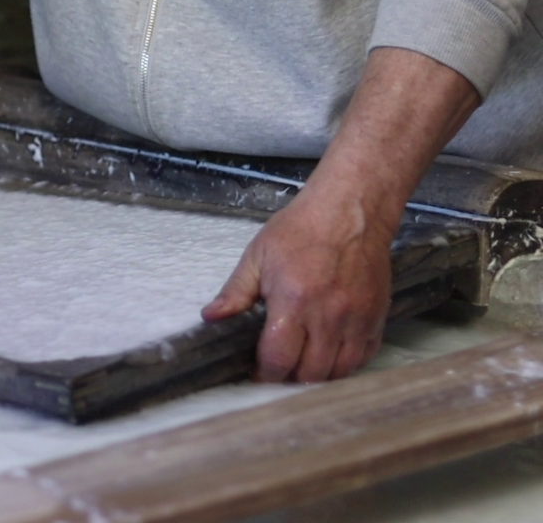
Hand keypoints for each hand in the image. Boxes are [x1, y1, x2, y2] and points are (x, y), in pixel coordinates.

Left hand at [200, 188, 393, 382]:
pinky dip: (346, 364)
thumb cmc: (300, 230)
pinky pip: (364, 356)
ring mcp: (357, 319)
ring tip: (302, 365)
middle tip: (278, 370)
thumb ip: (235, 292)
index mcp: (294, 301)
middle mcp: (329, 316)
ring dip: (319, 376)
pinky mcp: (378, 316)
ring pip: (340, 371)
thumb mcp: (257, 256)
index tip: (256, 375)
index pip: (278, 359)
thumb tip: (211, 318)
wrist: (351, 211)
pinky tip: (329, 355)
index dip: (264, 374)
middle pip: (310, 373)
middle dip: (290, 378)